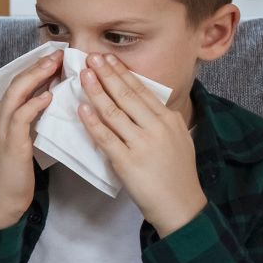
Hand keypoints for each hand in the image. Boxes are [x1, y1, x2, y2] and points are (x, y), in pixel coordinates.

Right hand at [0, 50, 58, 229]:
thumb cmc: (14, 175)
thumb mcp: (22, 142)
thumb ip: (32, 122)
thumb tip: (53, 103)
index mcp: (0, 116)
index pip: (18, 84)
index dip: (36, 69)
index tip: (56, 58)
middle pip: (17, 82)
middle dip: (38, 65)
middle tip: (59, 53)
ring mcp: (2, 129)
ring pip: (17, 93)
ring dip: (37, 77)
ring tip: (56, 64)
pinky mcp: (10, 143)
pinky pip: (21, 117)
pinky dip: (34, 104)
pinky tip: (48, 95)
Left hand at [78, 53, 206, 233]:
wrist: (181, 205)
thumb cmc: (176, 173)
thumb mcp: (177, 139)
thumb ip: (160, 119)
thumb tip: (141, 99)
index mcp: (169, 120)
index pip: (141, 90)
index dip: (122, 72)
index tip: (107, 58)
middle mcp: (157, 128)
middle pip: (126, 95)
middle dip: (107, 74)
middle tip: (91, 57)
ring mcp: (142, 144)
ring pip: (114, 112)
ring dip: (96, 91)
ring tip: (83, 75)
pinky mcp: (128, 162)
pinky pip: (106, 137)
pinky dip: (92, 121)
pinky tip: (82, 108)